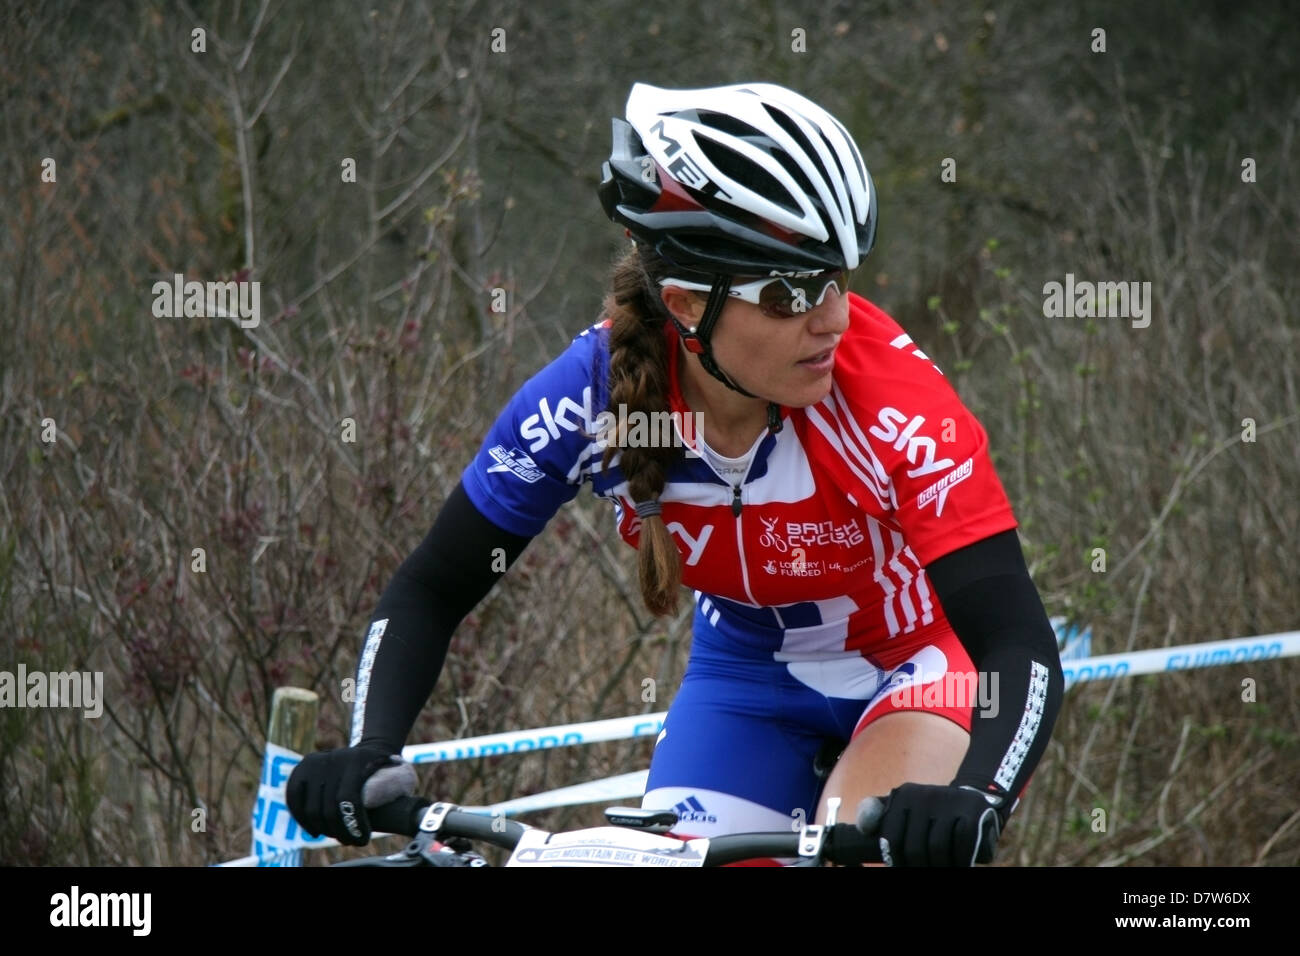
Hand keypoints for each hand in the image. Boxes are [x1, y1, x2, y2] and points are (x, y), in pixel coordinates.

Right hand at [286, 743, 406, 845]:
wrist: (370, 749)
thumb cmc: (386, 771)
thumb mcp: (396, 776)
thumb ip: (397, 793)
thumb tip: (409, 814)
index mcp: (358, 761)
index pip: (347, 800)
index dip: (352, 825)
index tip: (363, 839)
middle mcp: (334, 759)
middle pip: (327, 808)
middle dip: (338, 831)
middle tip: (349, 841)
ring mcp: (316, 761)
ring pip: (311, 807)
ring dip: (322, 829)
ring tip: (335, 835)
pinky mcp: (302, 767)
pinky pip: (293, 797)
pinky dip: (301, 817)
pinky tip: (313, 830)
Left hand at [875, 782, 1004, 865]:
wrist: (973, 796)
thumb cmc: (932, 812)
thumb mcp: (905, 808)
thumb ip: (880, 816)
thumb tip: (864, 829)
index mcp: (903, 796)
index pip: (891, 838)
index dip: (896, 861)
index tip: (901, 869)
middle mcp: (923, 795)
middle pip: (915, 848)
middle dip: (919, 867)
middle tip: (924, 872)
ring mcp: (948, 801)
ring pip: (938, 850)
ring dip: (940, 867)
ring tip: (941, 870)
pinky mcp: (971, 810)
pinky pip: (962, 846)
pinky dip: (960, 861)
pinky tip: (958, 865)